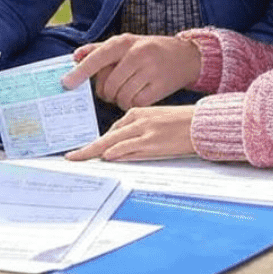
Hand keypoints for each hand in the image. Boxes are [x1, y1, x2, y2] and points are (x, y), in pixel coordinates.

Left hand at [61, 34, 201, 109]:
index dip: (80, 72)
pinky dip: (132, 104)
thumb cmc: (150, 50)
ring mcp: (150, 70)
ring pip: (121, 96)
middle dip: (105, 92)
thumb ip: (99, 49)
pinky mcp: (161, 86)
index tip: (66, 83)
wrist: (187, 56)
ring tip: (126, 91)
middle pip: (108, 85)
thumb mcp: (127, 43)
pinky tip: (137, 96)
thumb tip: (75, 56)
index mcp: (125, 42)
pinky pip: (136, 103)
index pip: (97, 58)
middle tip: (111, 90)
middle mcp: (137, 54)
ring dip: (119, 100)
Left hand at [66, 105, 195, 161]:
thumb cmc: (181, 124)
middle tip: (71, 157)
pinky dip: (116, 153)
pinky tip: (106, 157)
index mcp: (137, 113)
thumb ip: (137, 131)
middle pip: (106, 137)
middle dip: (87, 149)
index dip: (96, 144)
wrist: (201, 123)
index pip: (112, 131)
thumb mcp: (155, 122)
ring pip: (113, 143)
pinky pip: (129, 148)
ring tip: (80, 160)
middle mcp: (137, 120)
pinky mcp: (153, 142)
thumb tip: (118, 148)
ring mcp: (144, 132)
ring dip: (94, 152)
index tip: (83, 151)